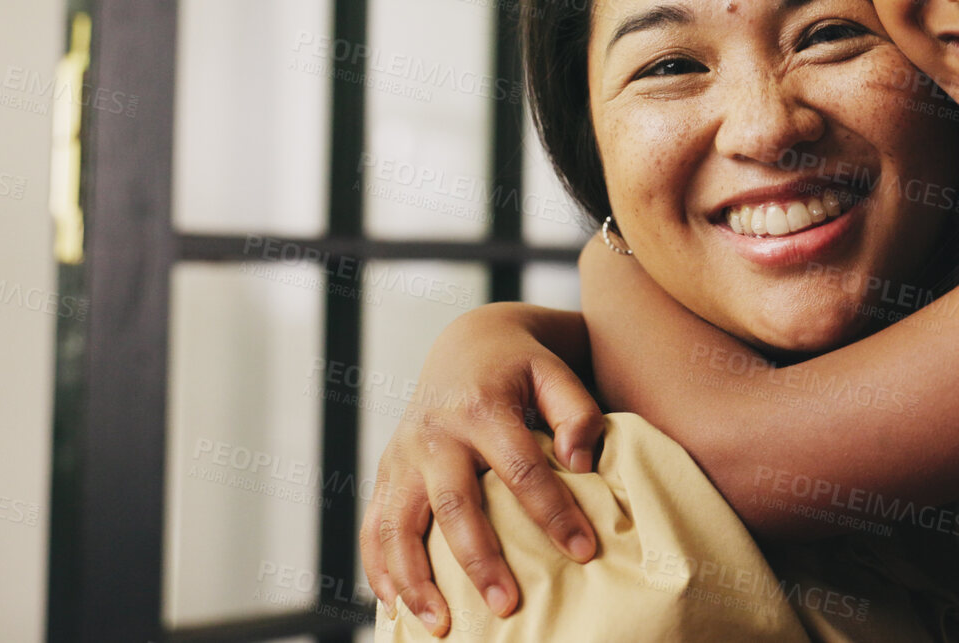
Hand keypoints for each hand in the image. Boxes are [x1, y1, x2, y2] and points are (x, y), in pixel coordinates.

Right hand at [359, 302, 605, 636]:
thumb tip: (581, 462)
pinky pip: (374, 528)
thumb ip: (578, 412)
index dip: (554, 512)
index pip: (521, 469)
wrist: (467, 344)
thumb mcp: (556, 373)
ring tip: (442, 627)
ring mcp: (402, 456)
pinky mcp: (386, 473)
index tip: (584, 551)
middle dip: (480, 562)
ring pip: (398, 526)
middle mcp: (433, 434)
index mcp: (480, 408)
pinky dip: (380, 570)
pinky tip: (398, 609)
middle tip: (508, 608)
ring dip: (416, 581)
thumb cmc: (522, 367)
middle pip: (453, 507)